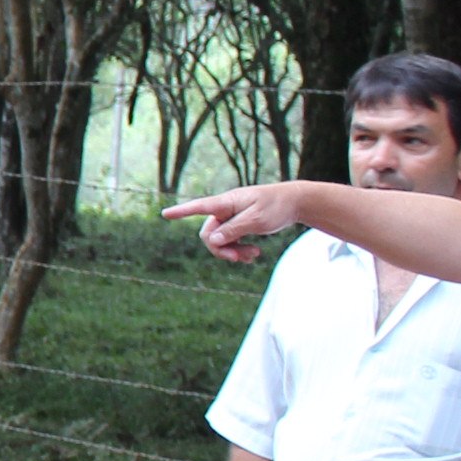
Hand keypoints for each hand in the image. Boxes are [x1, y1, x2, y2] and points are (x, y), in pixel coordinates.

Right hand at [163, 182, 306, 263]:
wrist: (295, 203)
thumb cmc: (277, 206)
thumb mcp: (257, 220)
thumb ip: (233, 230)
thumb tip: (212, 240)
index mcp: (227, 202)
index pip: (200, 206)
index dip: (182, 212)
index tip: (164, 214)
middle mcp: (226, 209)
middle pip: (209, 234)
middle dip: (222, 249)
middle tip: (240, 258)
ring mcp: (232, 218)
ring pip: (221, 241)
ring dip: (233, 252)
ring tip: (254, 256)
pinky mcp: (240, 225)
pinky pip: (231, 242)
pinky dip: (240, 250)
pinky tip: (254, 254)